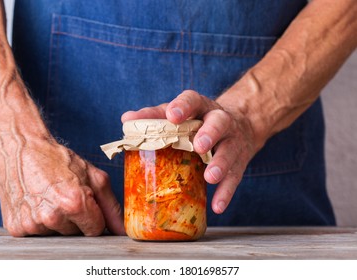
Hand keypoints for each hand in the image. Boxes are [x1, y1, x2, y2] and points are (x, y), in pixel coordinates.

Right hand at [0, 137, 124, 236]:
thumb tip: (122, 230)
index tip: (86, 204)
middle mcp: (52, 216)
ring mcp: (32, 224)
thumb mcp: (94, 177)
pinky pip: (37, 234)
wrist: (22, 148)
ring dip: (57, 220)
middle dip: (76, 218)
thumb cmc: (58, 160)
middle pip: (76, 234)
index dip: (94, 217)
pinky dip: (39, 221)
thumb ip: (111, 207)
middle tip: (65, 196)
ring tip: (49, 197)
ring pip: (57, 234)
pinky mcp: (17, 227)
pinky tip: (37, 203)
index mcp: (74, 203)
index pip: (95, 230)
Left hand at [122, 90, 260, 213]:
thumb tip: (126, 120)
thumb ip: (154, 116)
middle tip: (199, 145)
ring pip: (229, 151)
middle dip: (210, 133)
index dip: (183, 106)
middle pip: (219, 123)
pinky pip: (235, 177)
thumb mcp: (179, 114)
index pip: (193, 100)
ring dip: (220, 164)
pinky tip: (217, 206)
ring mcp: (232, 141)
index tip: (172, 115)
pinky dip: (226, 192)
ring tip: (210, 177)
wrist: (240, 125)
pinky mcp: (239, 161)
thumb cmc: (198, 121)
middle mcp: (220, 121)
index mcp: (201, 107)